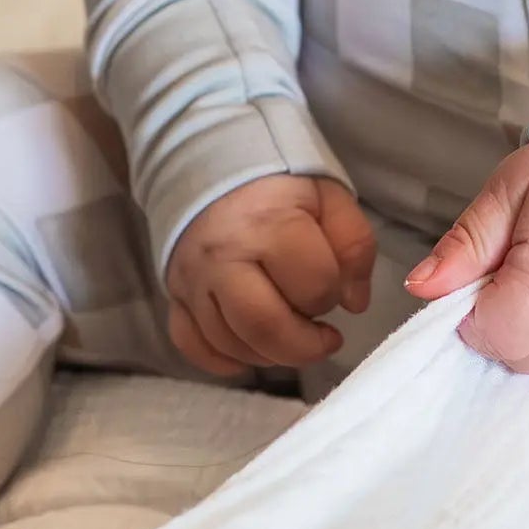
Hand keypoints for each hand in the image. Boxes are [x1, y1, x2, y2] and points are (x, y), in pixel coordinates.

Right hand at [165, 174, 375, 377]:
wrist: (211, 169)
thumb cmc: (278, 187)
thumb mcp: (329, 197)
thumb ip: (354, 245)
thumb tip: (354, 303)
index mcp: (266, 225)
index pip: (313, 286)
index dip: (333, 294)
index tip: (335, 286)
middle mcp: (222, 257)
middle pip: (263, 328)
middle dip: (305, 347)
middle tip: (324, 338)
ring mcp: (192, 281)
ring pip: (231, 344)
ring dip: (271, 353)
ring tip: (291, 334)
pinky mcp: (175, 298)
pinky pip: (194, 348)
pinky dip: (226, 359)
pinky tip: (253, 346)